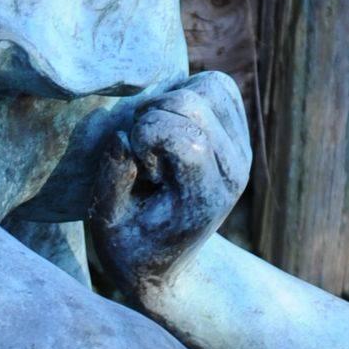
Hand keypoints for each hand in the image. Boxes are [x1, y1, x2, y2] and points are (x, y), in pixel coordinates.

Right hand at [87, 73, 250, 296]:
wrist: (170, 264)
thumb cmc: (131, 247)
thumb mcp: (106, 227)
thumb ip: (111, 182)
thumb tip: (123, 136)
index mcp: (203, 197)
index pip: (183, 135)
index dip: (145, 137)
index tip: (140, 169)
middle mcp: (233, 170)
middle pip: (193, 102)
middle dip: (153, 116)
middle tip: (144, 155)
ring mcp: (241, 150)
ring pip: (211, 84)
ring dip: (172, 100)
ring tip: (157, 139)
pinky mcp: (239, 134)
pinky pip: (217, 86)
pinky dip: (187, 93)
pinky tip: (170, 127)